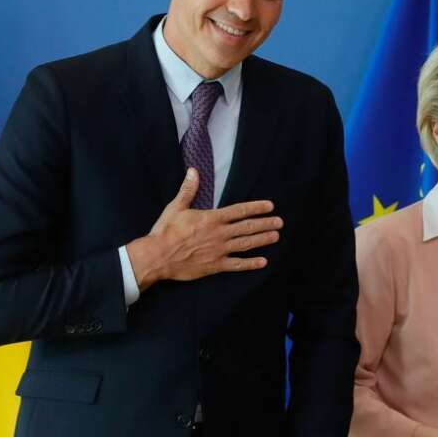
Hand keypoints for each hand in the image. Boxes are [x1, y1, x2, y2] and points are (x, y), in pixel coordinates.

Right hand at [126, 168, 282, 290]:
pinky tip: (263, 261)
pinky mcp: (215, 266)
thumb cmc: (165, 231)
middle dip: (265, 223)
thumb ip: (188, 190)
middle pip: (247, 227)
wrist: (158, 256)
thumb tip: (193, 171)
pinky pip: (237, 265)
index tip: (270, 206)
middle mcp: (219, 234)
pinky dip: (251, 263)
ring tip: (276, 236)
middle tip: (279, 222)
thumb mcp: (176, 207)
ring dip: (262, 239)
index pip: (239, 211)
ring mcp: (219, 250)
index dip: (256, 208)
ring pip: (246, 244)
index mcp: (212, 218)